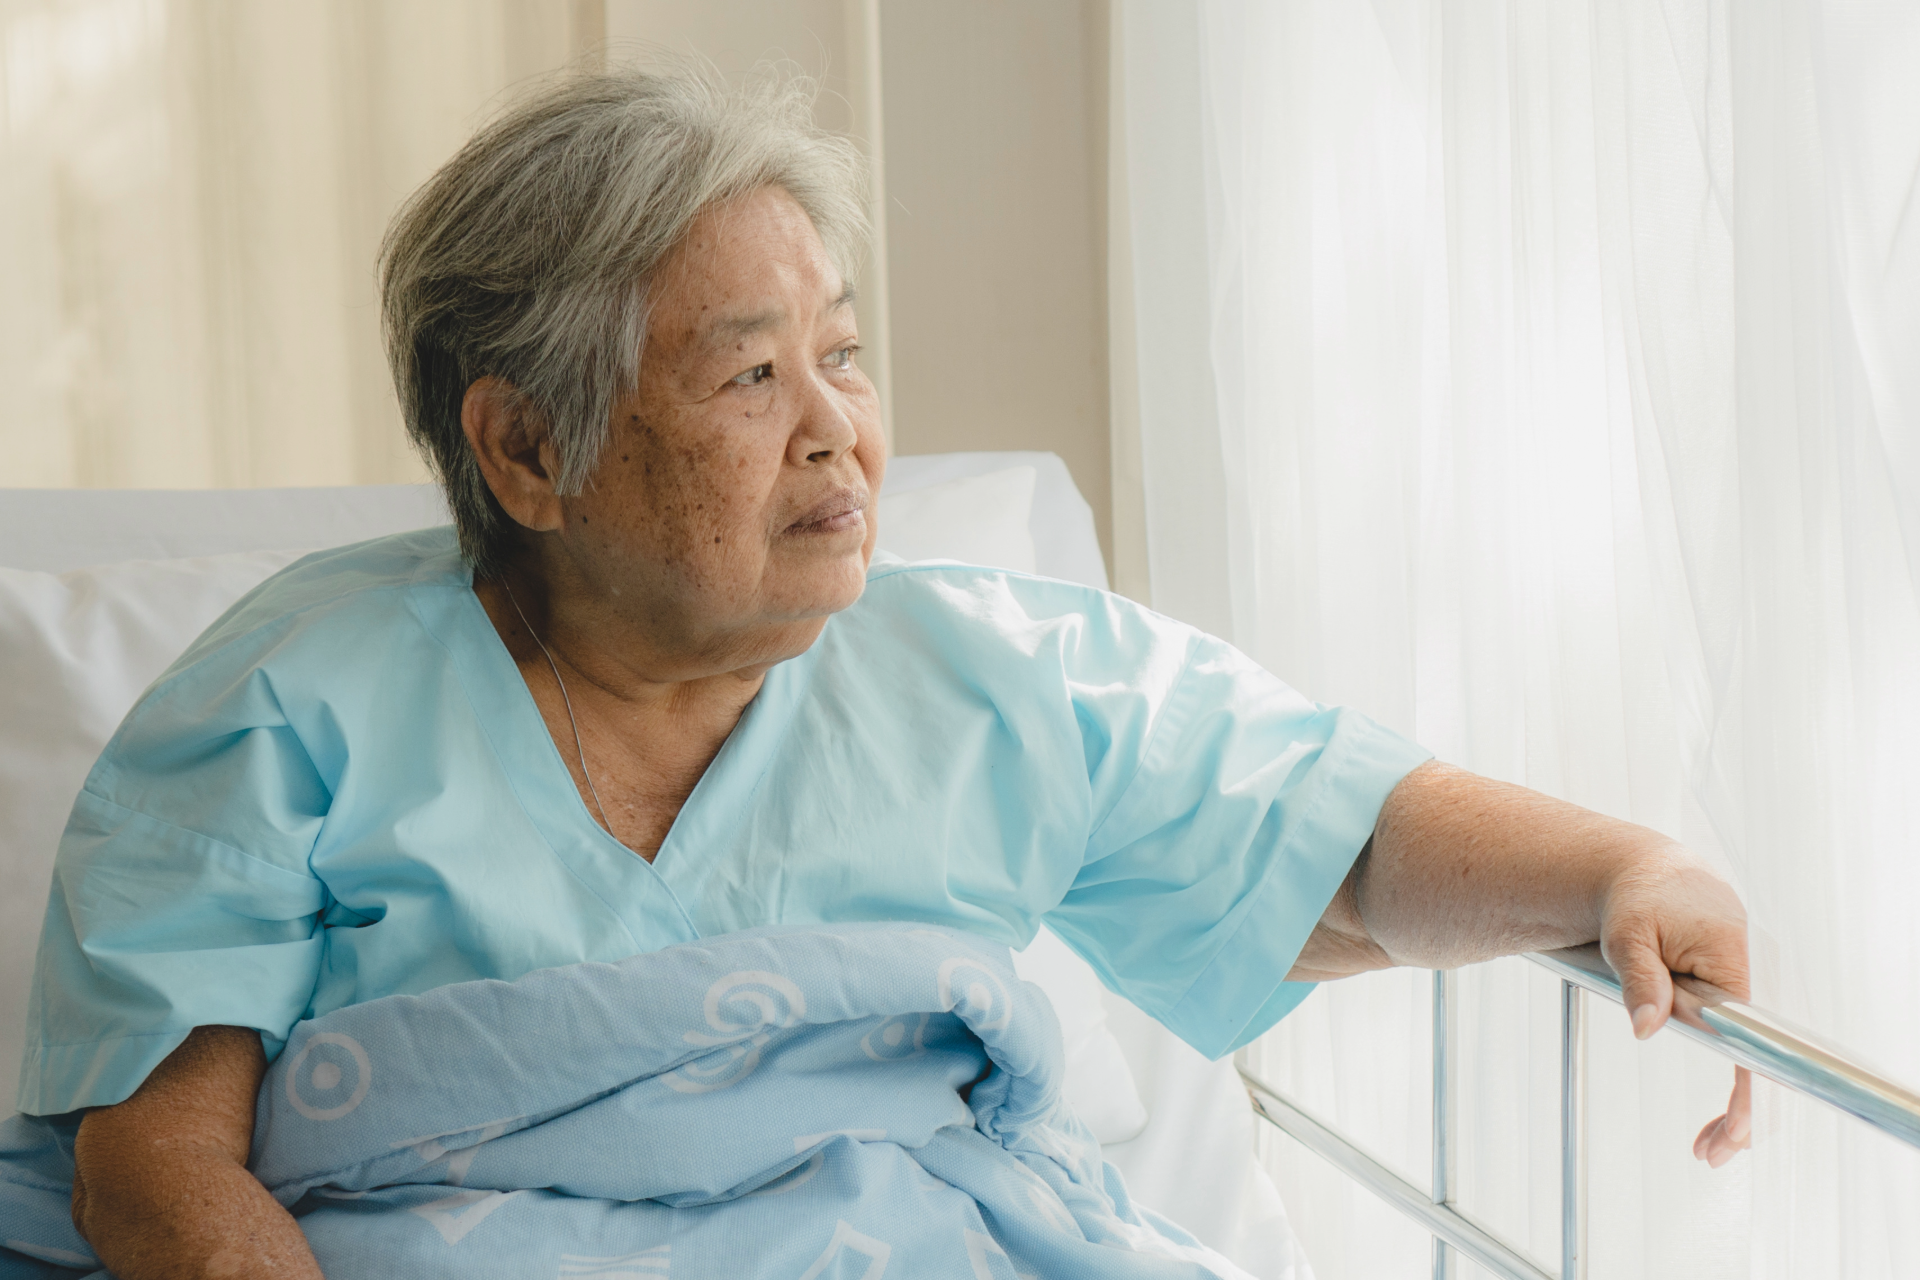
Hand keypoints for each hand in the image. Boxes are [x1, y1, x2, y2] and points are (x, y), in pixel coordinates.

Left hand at [1597, 846, 1751, 1164]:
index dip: (1745, 1092)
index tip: (1732, 1133)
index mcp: (1732, 961)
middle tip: (1707, 1153)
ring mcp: (1744, 985)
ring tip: (1708, 1142)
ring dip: (1737, 1098)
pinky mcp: (1732, 991)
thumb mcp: (1628, 933)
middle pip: (1760, 1056)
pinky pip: (1741, 1039)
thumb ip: (1640, 980)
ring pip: (1752, 1052)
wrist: (1645, 872)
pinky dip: (1733, 1072)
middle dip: (1741, 1111)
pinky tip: (1720, 1110)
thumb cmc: (1636, 898)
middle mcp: (1750, 976)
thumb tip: (1646, 1029)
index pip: (1751, 1040)